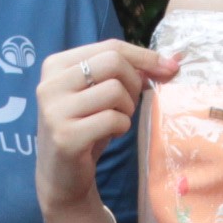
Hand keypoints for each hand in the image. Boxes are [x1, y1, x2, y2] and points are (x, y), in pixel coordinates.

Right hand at [36, 41, 177, 222]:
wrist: (61, 176)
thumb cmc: (86, 128)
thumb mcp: (100, 94)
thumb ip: (127, 73)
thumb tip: (173, 61)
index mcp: (56, 66)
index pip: (110, 47)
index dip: (145, 56)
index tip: (170, 68)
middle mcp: (50, 84)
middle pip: (113, 63)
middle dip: (134, 83)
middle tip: (130, 104)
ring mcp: (55, 111)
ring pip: (115, 90)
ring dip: (127, 108)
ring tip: (116, 121)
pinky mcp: (66, 137)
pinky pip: (113, 120)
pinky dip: (122, 127)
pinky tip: (110, 135)